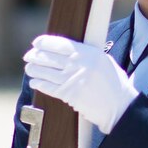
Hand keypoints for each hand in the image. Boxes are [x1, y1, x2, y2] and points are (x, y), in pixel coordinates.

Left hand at [24, 35, 138, 132]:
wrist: (119, 105)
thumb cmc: (113, 83)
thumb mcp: (103, 61)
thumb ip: (86, 55)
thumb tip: (66, 51)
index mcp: (88, 53)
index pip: (60, 44)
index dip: (45, 42)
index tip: (37, 43)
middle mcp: (78, 64)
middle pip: (49, 57)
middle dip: (35, 56)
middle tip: (28, 56)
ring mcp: (72, 80)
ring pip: (45, 72)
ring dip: (34, 70)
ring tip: (29, 69)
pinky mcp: (68, 95)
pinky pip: (48, 87)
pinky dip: (38, 84)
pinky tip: (34, 82)